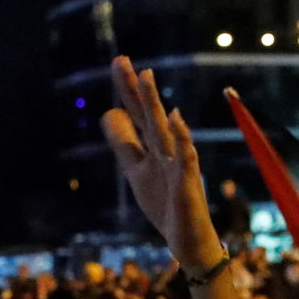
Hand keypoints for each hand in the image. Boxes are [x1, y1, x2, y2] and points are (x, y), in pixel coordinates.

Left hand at [101, 56, 221, 269]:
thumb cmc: (164, 204)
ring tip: (145, 76)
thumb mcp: (136, 171)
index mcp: (149, 149)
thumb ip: (124, 144)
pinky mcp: (187, 182)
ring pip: (162, 129)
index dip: (125, 92)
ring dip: (153, 103)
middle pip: (145, 115)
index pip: (134, 115)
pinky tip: (177, 118)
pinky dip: (182, 137)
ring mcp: (176, 165)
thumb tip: (109, 114)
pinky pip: (185, 157)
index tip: (119, 62)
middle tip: (121, 59)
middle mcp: (163, 151)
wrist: (188, 239)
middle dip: (133, 89)